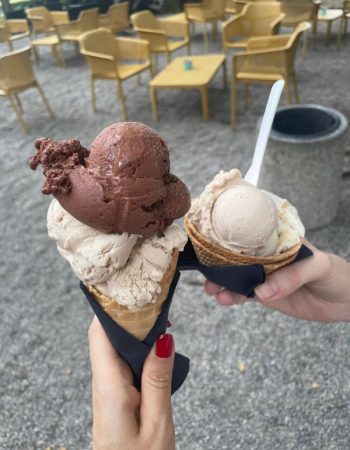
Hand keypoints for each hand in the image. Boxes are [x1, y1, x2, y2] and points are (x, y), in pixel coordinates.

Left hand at [89, 316, 174, 449]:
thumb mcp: (157, 423)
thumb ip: (158, 381)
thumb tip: (163, 340)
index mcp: (108, 388)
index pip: (100, 334)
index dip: (112, 308)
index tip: (132, 291)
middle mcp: (103, 385)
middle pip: (108, 337)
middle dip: (129, 317)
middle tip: (156, 304)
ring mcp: (109, 391)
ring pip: (117, 350)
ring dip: (137, 333)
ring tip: (161, 321)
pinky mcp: (117, 397)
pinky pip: (125, 364)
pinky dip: (141, 351)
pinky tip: (157, 348)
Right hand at [205, 244, 349, 322]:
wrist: (346, 302)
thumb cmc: (337, 274)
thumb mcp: (319, 267)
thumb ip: (292, 276)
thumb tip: (262, 291)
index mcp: (280, 240)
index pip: (252, 233)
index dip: (231, 234)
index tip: (210, 239)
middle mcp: (268, 256)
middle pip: (238, 256)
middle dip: (220, 262)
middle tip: (206, 271)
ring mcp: (266, 275)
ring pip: (238, 276)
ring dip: (223, 282)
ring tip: (212, 289)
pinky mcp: (267, 295)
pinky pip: (245, 295)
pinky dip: (233, 297)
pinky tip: (224, 300)